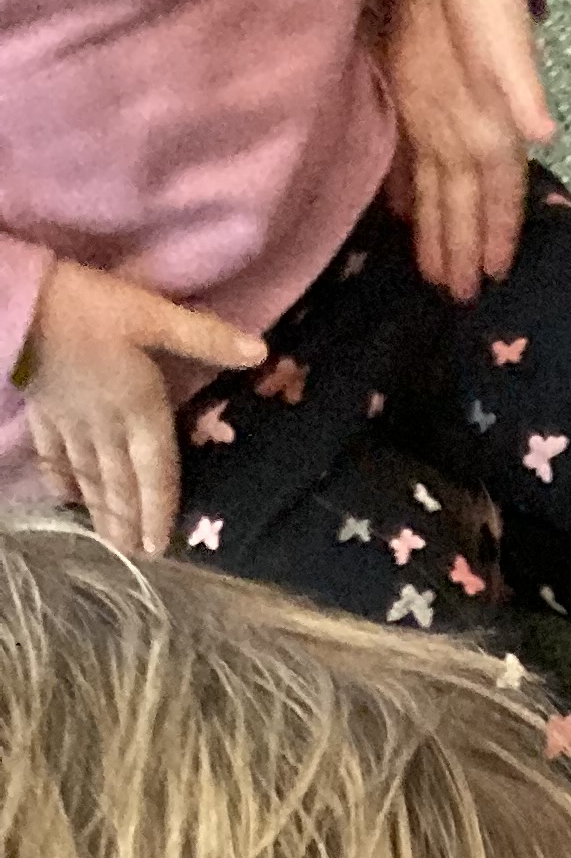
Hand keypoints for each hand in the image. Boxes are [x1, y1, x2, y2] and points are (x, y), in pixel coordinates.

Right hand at [16, 260, 269, 554]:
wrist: (20, 300)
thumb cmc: (88, 307)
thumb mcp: (153, 315)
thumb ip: (204, 337)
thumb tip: (260, 351)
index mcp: (140, 410)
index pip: (156, 472)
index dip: (159, 510)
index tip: (158, 546)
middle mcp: (107, 426)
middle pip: (121, 482)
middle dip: (129, 521)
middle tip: (135, 557)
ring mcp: (71, 421)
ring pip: (89, 474)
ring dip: (100, 509)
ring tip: (108, 541)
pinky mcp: (42, 409)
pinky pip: (52, 451)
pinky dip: (59, 476)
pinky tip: (62, 496)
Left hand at [383, 0, 554, 300]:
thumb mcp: (506, 36)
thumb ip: (523, 85)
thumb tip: (545, 134)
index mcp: (494, 124)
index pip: (500, 191)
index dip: (499, 231)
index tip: (496, 274)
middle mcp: (467, 130)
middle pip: (465, 201)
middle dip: (463, 248)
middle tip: (458, 298)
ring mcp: (436, 116)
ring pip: (437, 188)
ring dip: (436, 230)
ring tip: (434, 275)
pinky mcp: (407, 96)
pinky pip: (407, 155)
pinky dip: (404, 188)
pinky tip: (400, 216)